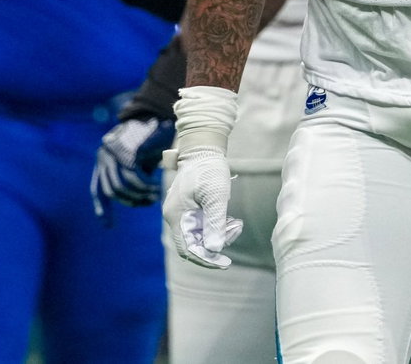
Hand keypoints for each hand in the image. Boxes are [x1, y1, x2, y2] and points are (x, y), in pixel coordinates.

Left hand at [92, 115, 176, 213]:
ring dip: (140, 195)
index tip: (107, 225)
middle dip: (130, 201)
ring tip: (154, 196)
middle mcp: (105, 156)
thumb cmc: (152, 139)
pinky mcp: (128, 152)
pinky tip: (156, 187)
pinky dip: (146, 186)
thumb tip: (135, 200)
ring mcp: (115, 153)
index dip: (102, 206)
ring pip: (123, 186)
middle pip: (112, 190)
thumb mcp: (139, 159)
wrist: (160, 116)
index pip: (98, 188)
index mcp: (104, 159)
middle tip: (148, 202)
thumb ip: (132, 174)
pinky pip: (135, 178)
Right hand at [163, 146, 242, 268]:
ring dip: (218, 234)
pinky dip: (215, 226)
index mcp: (177, 215)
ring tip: (235, 223)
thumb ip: (214, 223)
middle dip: (215, 244)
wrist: (203, 148)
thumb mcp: (216, 196)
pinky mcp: (188, 209)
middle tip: (235, 231)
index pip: (187, 249)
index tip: (225, 263)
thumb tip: (213, 249)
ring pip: (199, 235)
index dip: (205, 260)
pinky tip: (230, 220)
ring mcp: (180, 213)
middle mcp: (174, 217)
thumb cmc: (209, 169)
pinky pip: (200, 226)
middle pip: (193, 244)